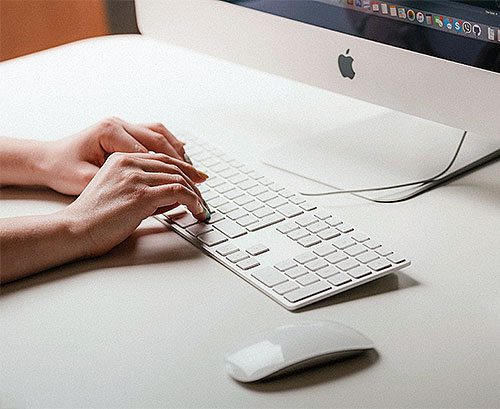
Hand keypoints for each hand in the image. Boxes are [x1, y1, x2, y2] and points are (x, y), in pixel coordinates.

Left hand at [41, 117, 189, 194]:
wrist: (46, 158)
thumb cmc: (62, 169)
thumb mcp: (86, 180)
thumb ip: (118, 183)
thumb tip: (147, 191)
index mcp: (110, 131)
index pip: (149, 152)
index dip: (170, 171)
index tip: (186, 186)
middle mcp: (118, 123)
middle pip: (160, 139)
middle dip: (183, 161)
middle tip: (200, 178)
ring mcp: (122, 124)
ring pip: (160, 133)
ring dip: (179, 151)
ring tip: (194, 169)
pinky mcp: (124, 130)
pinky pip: (154, 133)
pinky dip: (170, 145)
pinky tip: (181, 157)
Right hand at [62, 152, 209, 257]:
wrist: (76, 229)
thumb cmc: (95, 216)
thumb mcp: (119, 192)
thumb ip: (144, 188)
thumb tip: (173, 196)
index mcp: (121, 159)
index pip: (162, 158)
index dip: (183, 167)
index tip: (197, 176)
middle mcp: (129, 164)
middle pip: (172, 166)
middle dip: (193, 180)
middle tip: (203, 193)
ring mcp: (135, 178)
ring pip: (177, 178)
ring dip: (194, 193)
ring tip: (200, 206)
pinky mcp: (141, 195)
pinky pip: (177, 192)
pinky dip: (191, 200)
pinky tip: (196, 209)